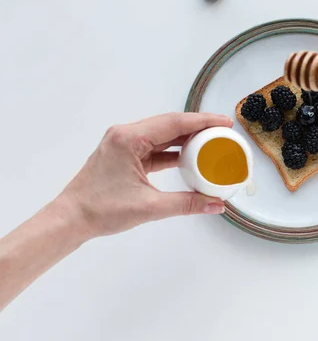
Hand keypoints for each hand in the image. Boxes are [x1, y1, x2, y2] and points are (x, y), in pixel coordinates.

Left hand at [58, 112, 232, 238]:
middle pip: (170, 124)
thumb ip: (187, 203)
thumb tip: (216, 205)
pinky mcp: (124, 154)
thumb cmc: (102, 210)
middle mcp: (126, 134)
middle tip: (223, 131)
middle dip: (198, 126)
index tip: (224, 122)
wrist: (71, 219)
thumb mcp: (150, 207)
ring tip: (211, 141)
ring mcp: (124, 143)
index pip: (174, 123)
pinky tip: (190, 156)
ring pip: (162, 134)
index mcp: (130, 139)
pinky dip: (173, 150)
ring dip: (186, 138)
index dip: (203, 121)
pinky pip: (154, 147)